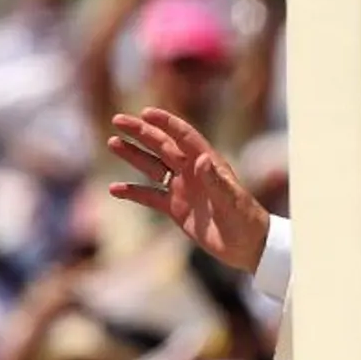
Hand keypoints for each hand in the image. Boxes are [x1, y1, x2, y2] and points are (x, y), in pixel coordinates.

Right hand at [108, 109, 270, 272]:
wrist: (248, 247)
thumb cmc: (246, 221)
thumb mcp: (232, 201)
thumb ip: (215, 181)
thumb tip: (202, 159)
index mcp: (208, 163)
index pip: (184, 137)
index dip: (166, 123)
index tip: (146, 112)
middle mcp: (192, 171)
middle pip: (162, 146)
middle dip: (141, 132)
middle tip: (117, 120)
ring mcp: (183, 189)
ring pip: (152, 166)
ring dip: (133, 155)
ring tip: (112, 143)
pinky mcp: (176, 209)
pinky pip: (150, 196)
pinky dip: (133, 192)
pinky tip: (114, 188)